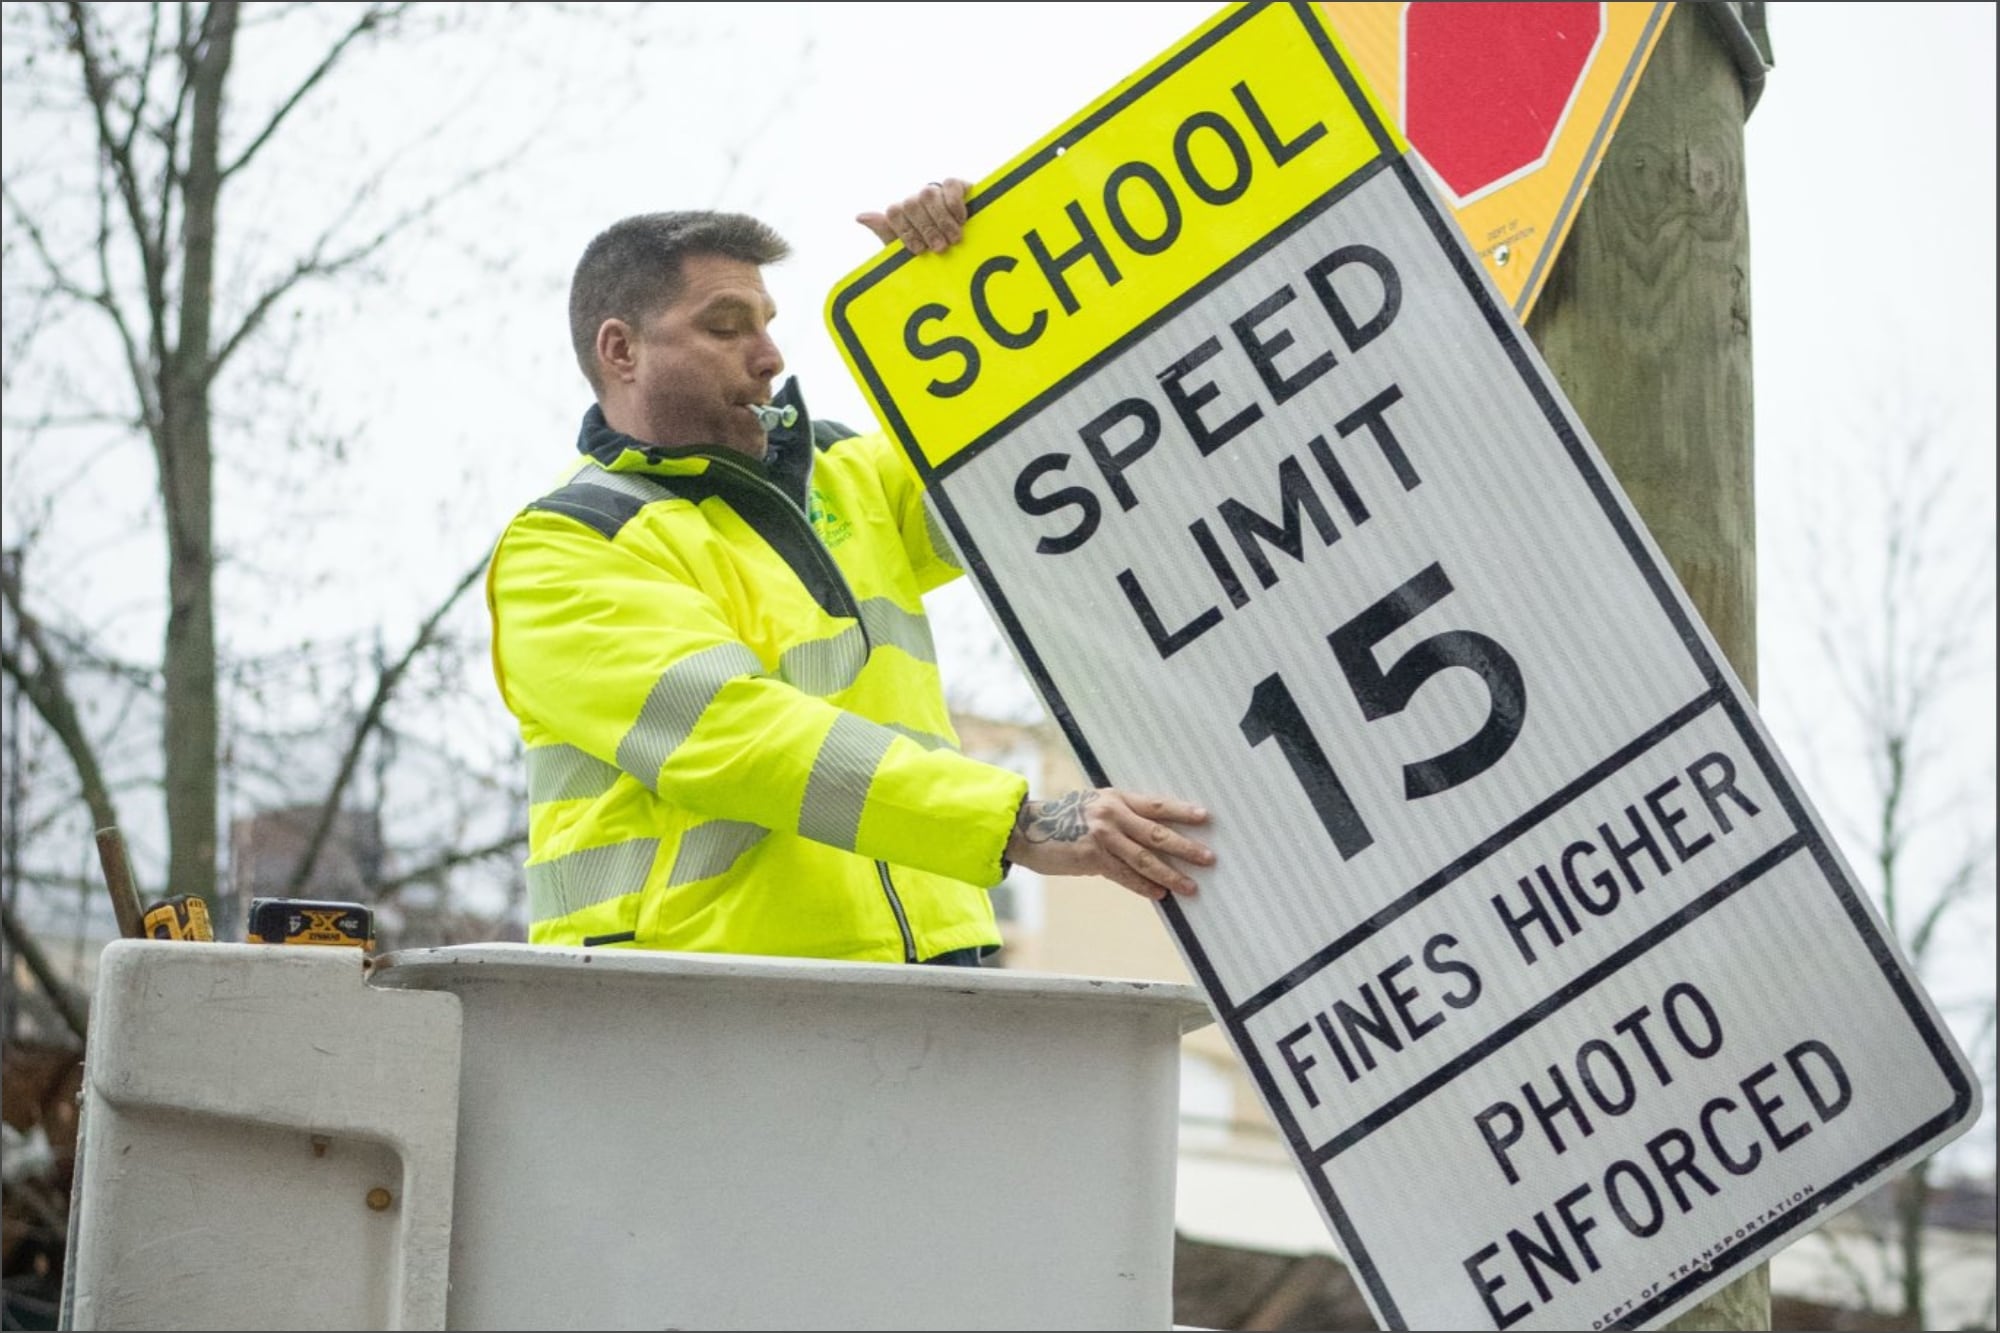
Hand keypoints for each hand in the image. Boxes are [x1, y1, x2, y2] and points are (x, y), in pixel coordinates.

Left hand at [856, 178, 969, 254]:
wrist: (963, 248)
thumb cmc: (933, 250)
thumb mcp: (907, 248)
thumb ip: (885, 232)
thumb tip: (860, 217)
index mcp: (902, 213)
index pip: (894, 212)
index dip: (906, 232)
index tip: (919, 251)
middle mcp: (916, 199)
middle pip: (911, 203)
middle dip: (926, 229)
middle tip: (940, 248)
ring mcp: (935, 190)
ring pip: (928, 195)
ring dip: (942, 220)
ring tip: (954, 238)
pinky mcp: (955, 185)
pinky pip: (950, 185)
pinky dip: (955, 204)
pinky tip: (962, 220)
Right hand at [1004, 789, 1212, 901]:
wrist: (1027, 830)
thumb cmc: (1063, 820)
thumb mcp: (1093, 808)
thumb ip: (1120, 817)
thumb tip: (1151, 835)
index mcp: (1116, 797)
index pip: (1156, 804)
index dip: (1181, 811)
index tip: (1205, 817)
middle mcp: (1111, 814)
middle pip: (1157, 832)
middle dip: (1185, 846)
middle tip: (1208, 858)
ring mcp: (1102, 836)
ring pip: (1144, 858)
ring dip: (1170, 873)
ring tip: (1190, 886)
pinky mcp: (1091, 857)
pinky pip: (1124, 875)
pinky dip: (1143, 886)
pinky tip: (1159, 894)